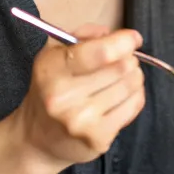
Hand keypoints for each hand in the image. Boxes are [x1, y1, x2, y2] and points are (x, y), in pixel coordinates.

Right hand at [12, 25, 145, 173]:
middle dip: (129, 59)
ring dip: (133, 77)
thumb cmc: (51, 91)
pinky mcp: (97, 138)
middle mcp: (63, 96)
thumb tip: (110, 33)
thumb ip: (81, 36)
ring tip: (121, 79)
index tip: (133, 39)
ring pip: (130, 85)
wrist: (38, 140)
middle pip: (121, 67)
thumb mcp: (54, 56)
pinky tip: (122, 97)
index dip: (123, 42)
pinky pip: (133, 106)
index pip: (100, 52)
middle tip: (124, 61)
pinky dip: (135, 97)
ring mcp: (81, 120)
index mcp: (50, 69)